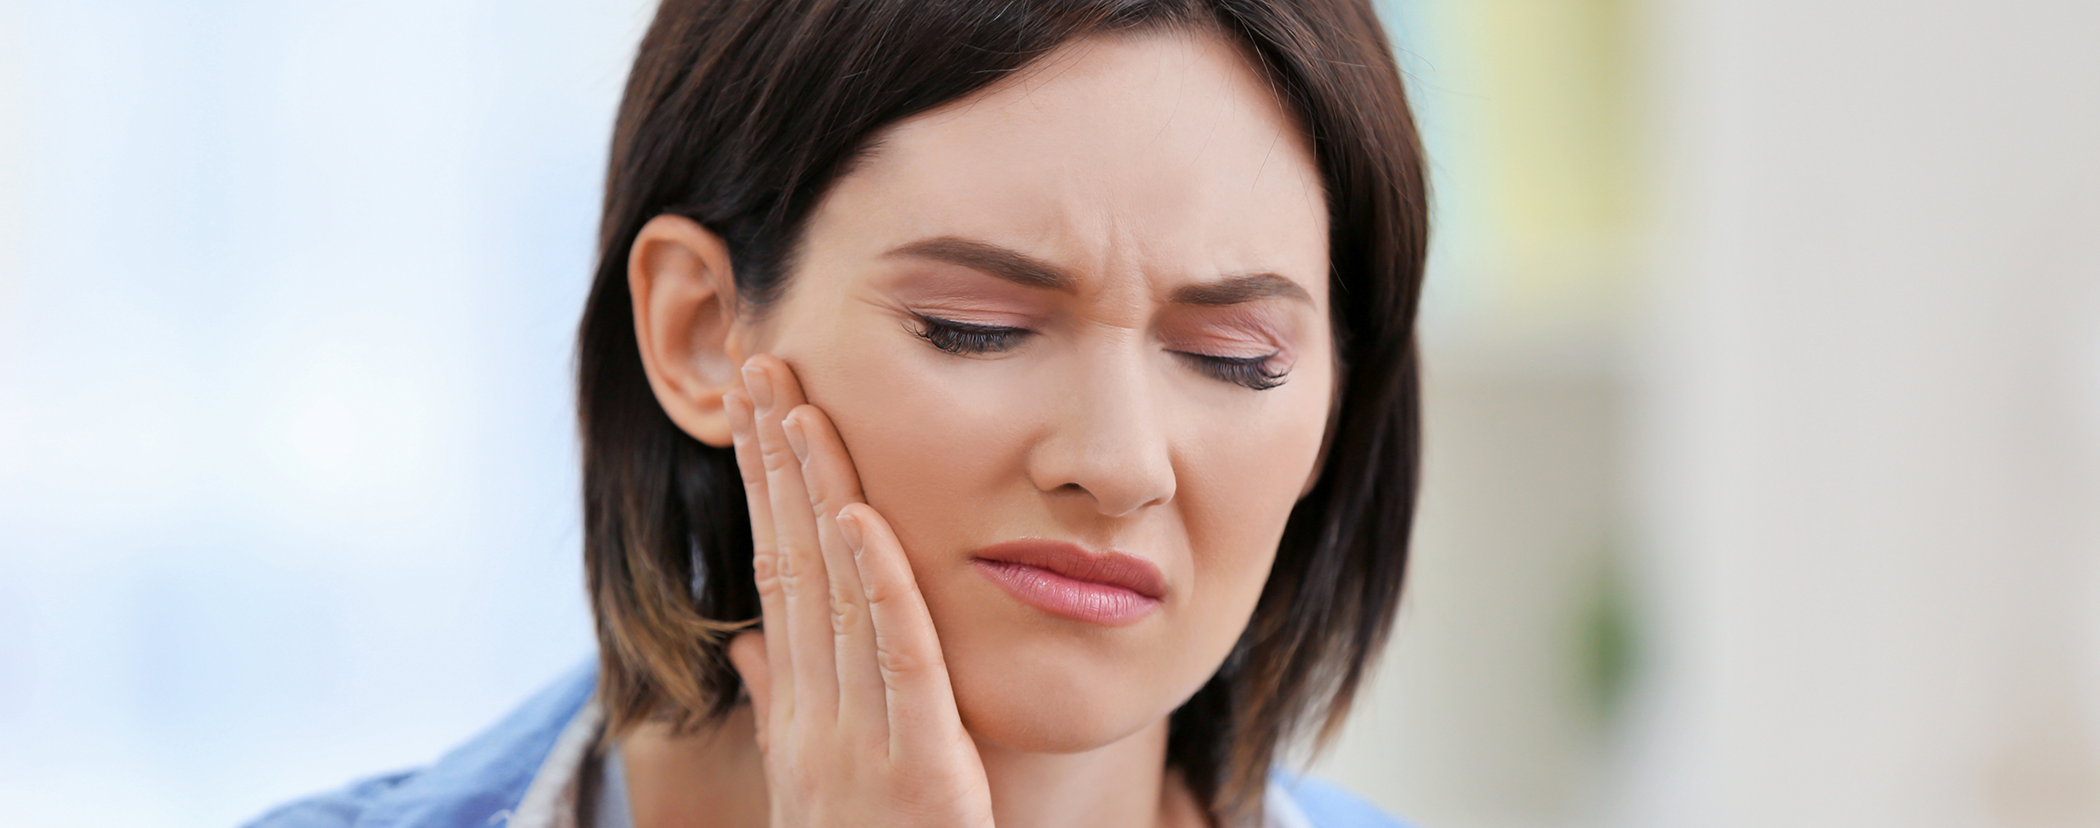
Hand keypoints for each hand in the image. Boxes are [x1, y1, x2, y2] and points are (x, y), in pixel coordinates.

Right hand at [721, 354, 996, 827]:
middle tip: (759, 360)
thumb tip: (749, 641)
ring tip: (801, 406)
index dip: (765, 484)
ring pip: (835, 595)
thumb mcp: (822, 779)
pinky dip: (879, 588)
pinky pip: (897, 664)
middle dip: (773, 460)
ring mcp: (858, 743)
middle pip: (791, 562)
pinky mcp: (919, 771)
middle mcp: (815, 716)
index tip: (755, 402)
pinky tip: (865, 520)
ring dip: (817, 495)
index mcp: (801, 711)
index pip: (777, 571)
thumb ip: (785, 703)